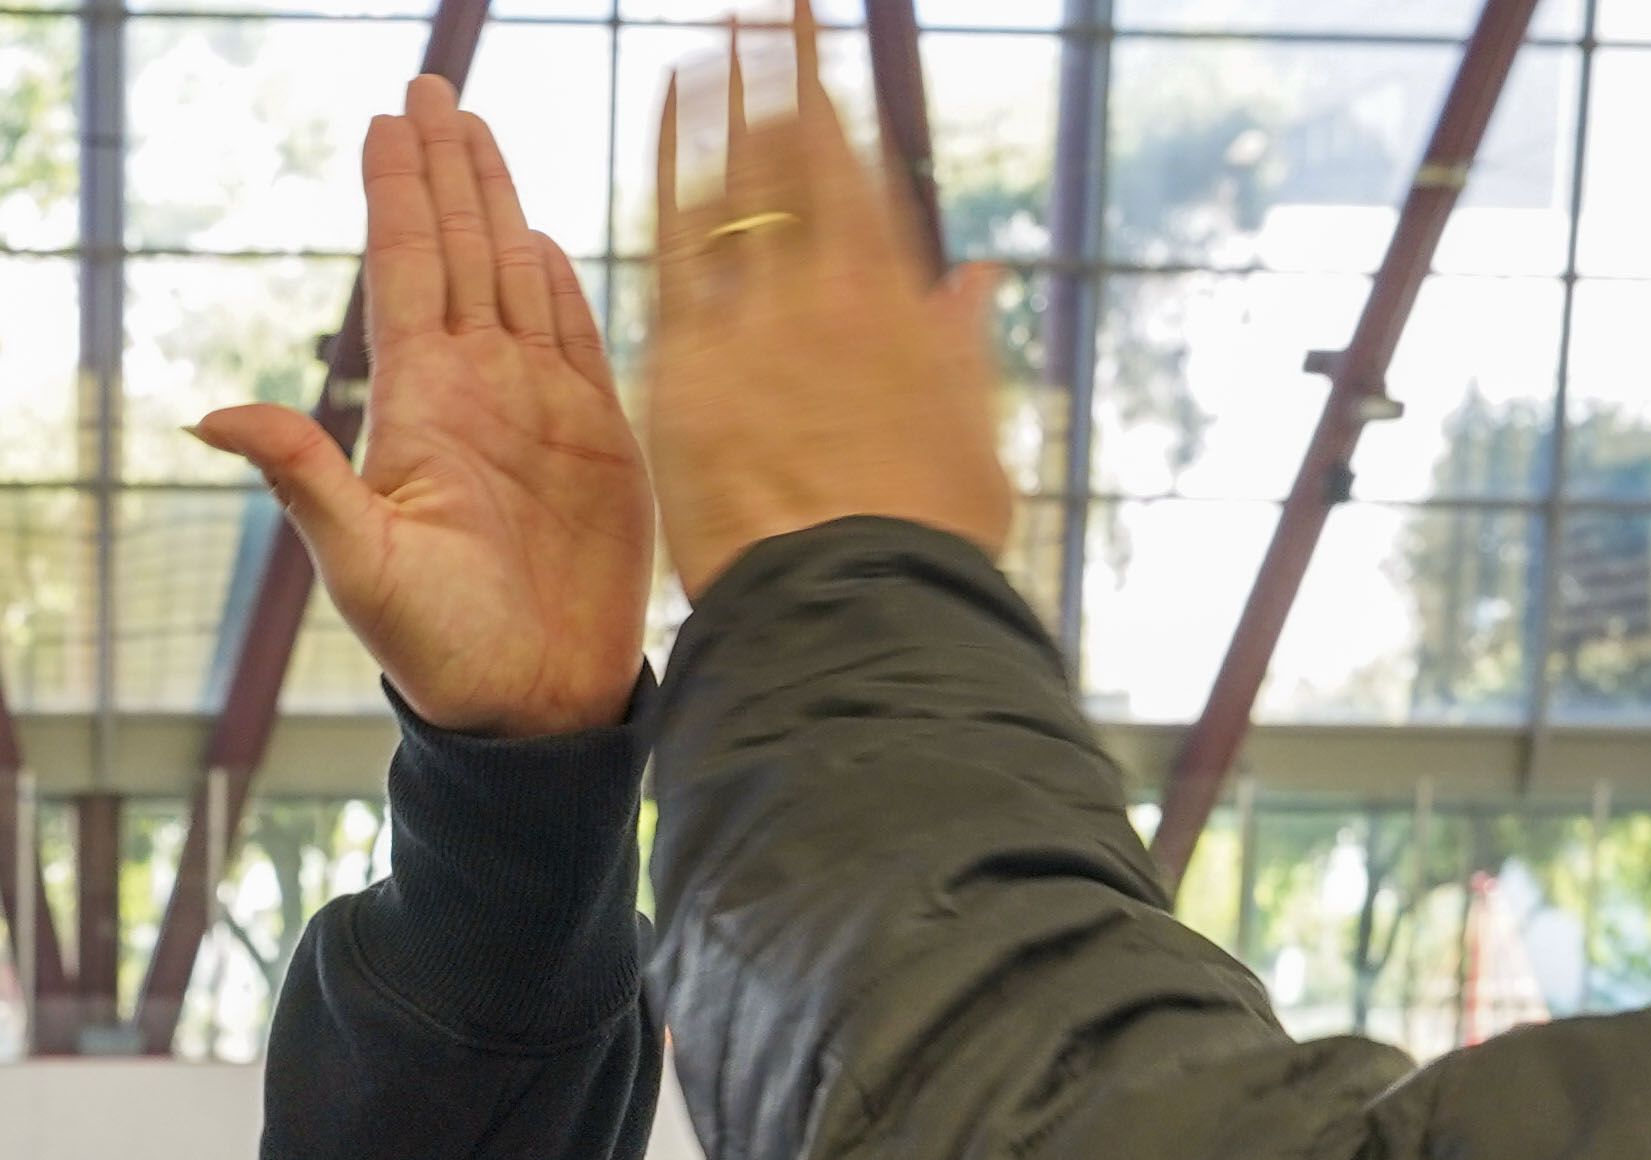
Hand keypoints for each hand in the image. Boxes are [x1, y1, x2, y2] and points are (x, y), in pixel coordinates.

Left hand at [190, 79, 652, 740]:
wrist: (530, 704)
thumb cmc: (438, 649)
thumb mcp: (360, 562)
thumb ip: (300, 476)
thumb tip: (208, 416)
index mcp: (419, 405)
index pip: (405, 271)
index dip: (399, 192)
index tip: (390, 116)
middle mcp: (474, 390)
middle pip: (457, 250)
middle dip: (445, 165)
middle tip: (430, 82)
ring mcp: (536, 407)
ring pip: (513, 272)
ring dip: (497, 201)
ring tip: (478, 128)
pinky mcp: (597, 437)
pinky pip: (576, 334)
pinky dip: (559, 278)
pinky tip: (540, 233)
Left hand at [647, 5, 1016, 600]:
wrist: (859, 609)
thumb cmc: (919, 546)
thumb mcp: (965, 441)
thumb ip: (961, 349)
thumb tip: (976, 280)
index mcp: (899, 307)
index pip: (860, 181)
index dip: (840, 110)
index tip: (827, 54)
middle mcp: (836, 291)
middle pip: (806, 157)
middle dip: (790, 70)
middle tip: (779, 3)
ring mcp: (764, 315)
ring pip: (747, 172)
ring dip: (739, 84)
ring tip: (732, 16)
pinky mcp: (695, 354)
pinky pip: (679, 230)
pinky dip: (678, 150)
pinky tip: (675, 84)